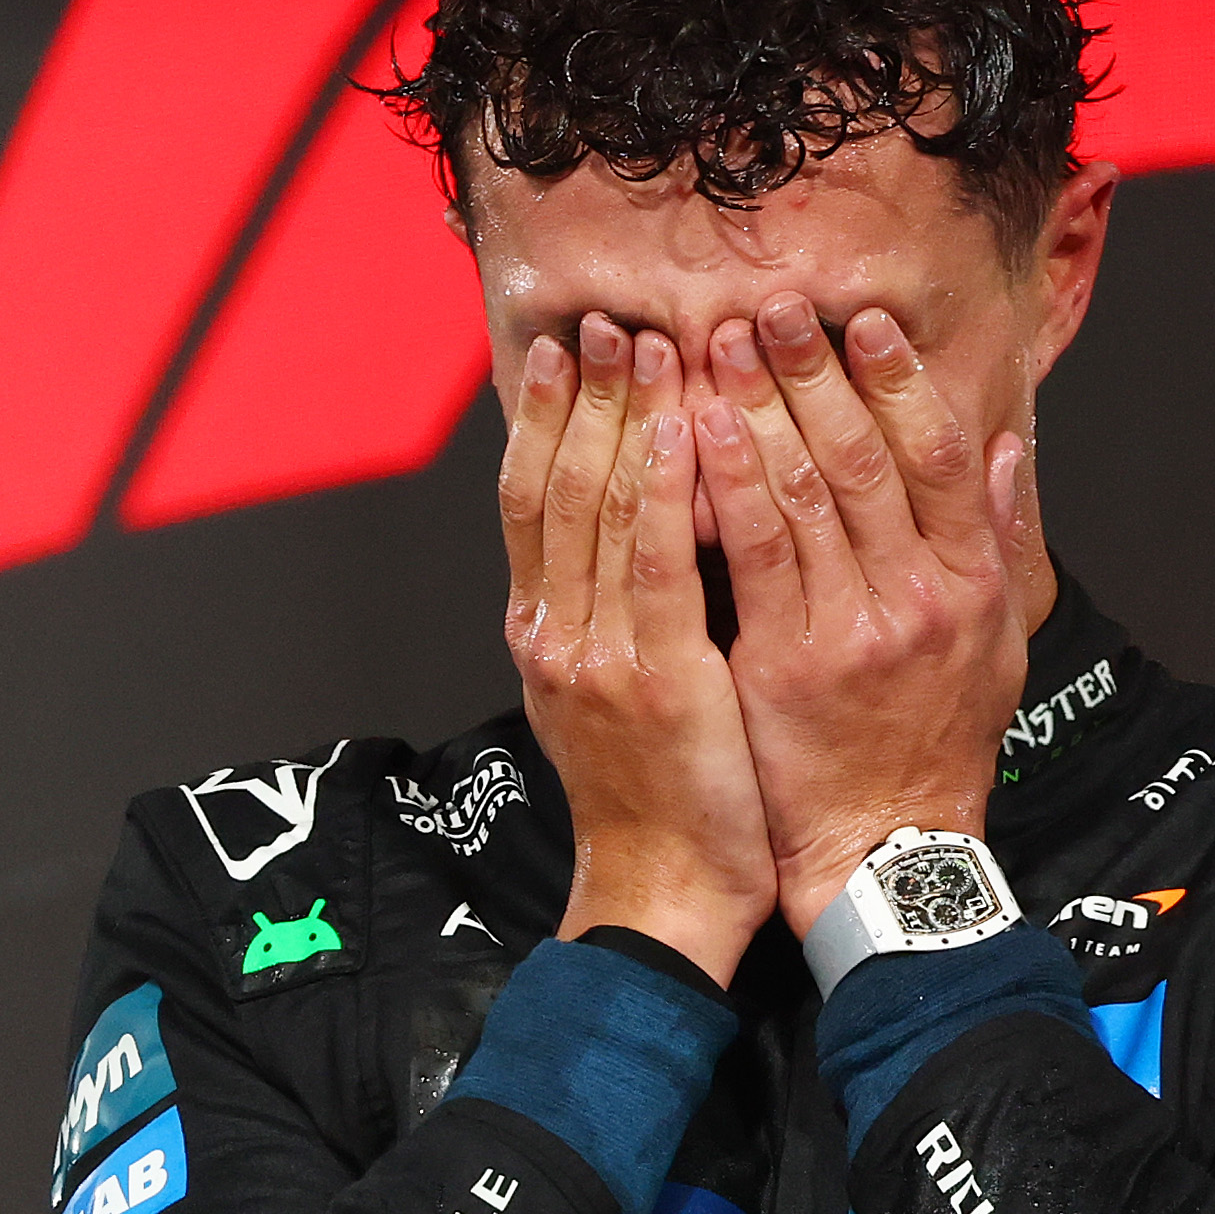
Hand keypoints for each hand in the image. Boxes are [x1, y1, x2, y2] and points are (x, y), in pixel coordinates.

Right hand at [501, 316, 776, 981]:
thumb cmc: (657, 802)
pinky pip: (655, 558)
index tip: (560, 351)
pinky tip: (685, 424)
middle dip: (580, 395)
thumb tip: (616, 546)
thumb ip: (605, 620)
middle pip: (556, 485)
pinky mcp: (656, 676)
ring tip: (648, 342)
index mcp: (543, 635)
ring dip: (623, 414)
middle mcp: (555, 633)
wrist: (659, 894)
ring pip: (599, 506)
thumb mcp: (605, 701)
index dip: (541, 419)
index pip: (529, 502)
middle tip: (606, 319)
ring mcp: (598, 652)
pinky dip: (664, 483)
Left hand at [688, 293, 1034, 936]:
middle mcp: (917, 599)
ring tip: (720, 342)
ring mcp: (850, 631)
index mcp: (971, 586)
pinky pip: (748, 554)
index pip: (935, 456)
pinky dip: (720, 482)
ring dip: (756, 406)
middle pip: (863, 456)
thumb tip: (1005, 446)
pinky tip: (691, 429)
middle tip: (771, 305)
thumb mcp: (998, 647)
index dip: (899, 381)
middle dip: (814, 372)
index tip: (863, 323)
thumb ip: (998, 540)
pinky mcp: (783, 665)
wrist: (885, 854)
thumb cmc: (935, 751)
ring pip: (801, 491)